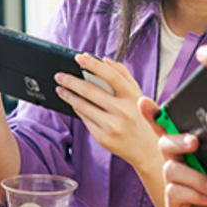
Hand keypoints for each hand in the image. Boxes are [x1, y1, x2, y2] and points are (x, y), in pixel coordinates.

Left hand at [55, 53, 160, 172]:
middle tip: (60, 76)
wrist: (146, 150)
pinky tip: (73, 103)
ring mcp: (112, 126)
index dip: (93, 64)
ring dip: (68, 95)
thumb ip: (123, 75)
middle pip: (90, 91)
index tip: (79, 57)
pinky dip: (77, 109)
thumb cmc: (140, 118)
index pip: (111, 75)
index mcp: (133, 97)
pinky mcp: (103, 138)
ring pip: (83, 106)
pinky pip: (85, 120)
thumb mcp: (137, 95)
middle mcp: (123, 111)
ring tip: (60, 89)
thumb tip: (105, 60)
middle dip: (71, 81)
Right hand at [138, 98, 206, 206]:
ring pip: (170, 169)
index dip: (154, 115)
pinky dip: (194, 194)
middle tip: (193, 144)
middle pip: (165, 143)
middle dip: (177, 141)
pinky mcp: (176, 205)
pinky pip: (174, 191)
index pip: (170, 129)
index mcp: (193, 149)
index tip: (145, 103)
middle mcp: (181, 164)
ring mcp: (176, 185)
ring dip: (195, 177)